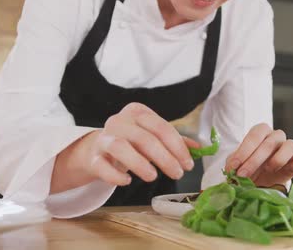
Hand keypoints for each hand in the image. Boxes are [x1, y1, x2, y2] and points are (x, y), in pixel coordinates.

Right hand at [51, 102, 200, 193]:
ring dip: (140, 164)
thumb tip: (199, 148)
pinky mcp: (93, 158)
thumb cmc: (132, 142)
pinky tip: (128, 181)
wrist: (99, 150)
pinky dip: (115, 175)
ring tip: (153, 177)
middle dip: (165, 158)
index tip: (188, 164)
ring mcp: (103, 138)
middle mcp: (119, 121)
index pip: (161, 127)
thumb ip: (175, 140)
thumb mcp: (154, 136)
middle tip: (177, 174)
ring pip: (120, 147)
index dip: (178, 146)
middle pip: (144, 138)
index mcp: (137, 112)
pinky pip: (102, 166)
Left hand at [224, 123, 292, 187]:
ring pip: (291, 145)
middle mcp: (276, 137)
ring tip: (267, 171)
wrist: (260, 183)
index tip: (234, 166)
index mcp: (261, 132)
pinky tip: (286, 171)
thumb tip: (231, 170)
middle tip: (243, 175)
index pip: (256, 134)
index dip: (244, 150)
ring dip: (277, 159)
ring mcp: (289, 148)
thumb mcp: (237, 166)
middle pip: (270, 142)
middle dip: (254, 160)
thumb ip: (233, 165)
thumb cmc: (248, 170)